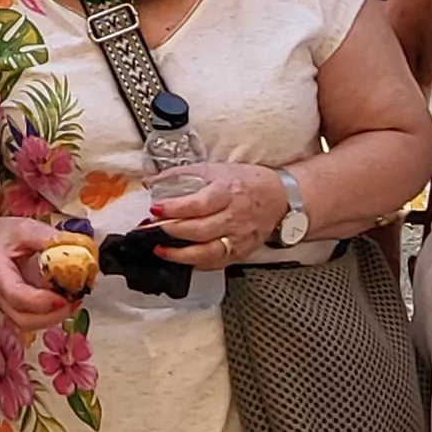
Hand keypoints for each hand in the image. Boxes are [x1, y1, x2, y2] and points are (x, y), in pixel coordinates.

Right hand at [0, 215, 74, 332]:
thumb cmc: (2, 236)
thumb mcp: (25, 228)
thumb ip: (51, 238)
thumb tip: (80, 248)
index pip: (16, 295)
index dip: (43, 301)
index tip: (65, 296)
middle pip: (21, 319)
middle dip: (52, 316)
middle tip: (74, 300)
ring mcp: (3, 304)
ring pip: (26, 324)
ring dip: (52, 318)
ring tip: (71, 300)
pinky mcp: (12, 309)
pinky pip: (30, 320)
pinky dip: (49, 315)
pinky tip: (62, 302)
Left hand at [148, 162, 289, 270]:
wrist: (280, 198)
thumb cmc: (247, 182)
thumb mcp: (215, 169)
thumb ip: (182, 175)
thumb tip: (151, 181)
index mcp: (228, 191)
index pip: (199, 204)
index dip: (175, 209)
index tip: (156, 209)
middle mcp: (234, 216)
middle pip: (199, 230)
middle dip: (171, 231)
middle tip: (151, 229)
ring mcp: (239, 237)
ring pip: (207, 252)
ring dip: (180, 254)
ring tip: (161, 250)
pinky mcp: (241, 251)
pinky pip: (216, 262)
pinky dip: (197, 263)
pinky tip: (183, 258)